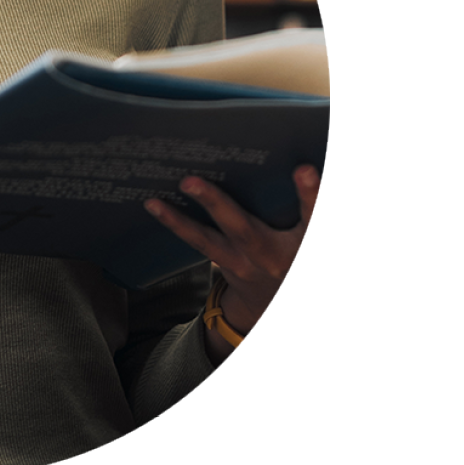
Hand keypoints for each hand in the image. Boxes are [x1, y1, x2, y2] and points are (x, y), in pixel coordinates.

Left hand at [144, 165, 319, 348]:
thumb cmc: (293, 252)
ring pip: (206, 242)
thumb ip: (305, 203)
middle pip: (243, 228)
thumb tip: (304, 164)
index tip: (304, 169)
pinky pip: (197, 243)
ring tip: (153, 202)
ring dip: (178, 221)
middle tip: (189, 181)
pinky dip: (176, 224)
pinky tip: (154, 205)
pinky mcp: (223, 263)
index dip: (308, 194)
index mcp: (300, 241)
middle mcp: (271, 255)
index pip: (310, 215)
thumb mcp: (306, 232)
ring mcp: (243, 263)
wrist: (277, 300)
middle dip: (214, 202)